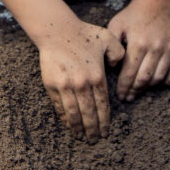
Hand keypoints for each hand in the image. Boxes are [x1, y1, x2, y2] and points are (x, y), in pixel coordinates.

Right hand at [38, 18, 124, 141]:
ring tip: (81, 137)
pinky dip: (64, 118)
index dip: (104, 121)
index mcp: (97, 76)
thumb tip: (116, 68)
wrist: (57, 30)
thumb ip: (118, 53)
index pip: (103, 105)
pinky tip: (68, 124)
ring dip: (78, 127)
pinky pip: (59, 106)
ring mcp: (65, 86)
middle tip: (94, 140)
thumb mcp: (108, 39)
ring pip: (74, 113)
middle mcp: (82, 84)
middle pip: (89, 113)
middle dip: (92, 129)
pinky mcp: (52, 85)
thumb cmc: (83, 33)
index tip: (105, 131)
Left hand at [107, 0, 169, 101]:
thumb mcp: (116, 25)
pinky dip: (167, 81)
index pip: (129, 72)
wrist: (155, 5)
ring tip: (139, 90)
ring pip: (159, 78)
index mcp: (138, 43)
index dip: (124, 87)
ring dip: (148, 87)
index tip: (120, 95)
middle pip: (144, 78)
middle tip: (128, 97)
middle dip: (134, 90)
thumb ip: (112, 45)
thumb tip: (111, 67)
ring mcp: (168, 50)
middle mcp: (155, 48)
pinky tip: (157, 83)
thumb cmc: (132, 17)